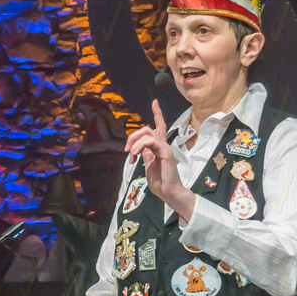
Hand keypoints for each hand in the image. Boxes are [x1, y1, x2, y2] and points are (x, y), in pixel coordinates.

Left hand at [125, 100, 195, 221]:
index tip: (155, 102)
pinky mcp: (166, 153)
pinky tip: (135, 155)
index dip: (157, 113)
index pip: (158, 126)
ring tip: (131, 155)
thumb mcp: (149, 165)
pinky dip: (139, 147)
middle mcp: (163, 145)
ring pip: (148, 133)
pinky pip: (151, 142)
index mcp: (158, 148)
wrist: (169, 193)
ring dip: (134, 142)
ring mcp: (165, 148)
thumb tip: (139, 147)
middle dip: (133, 135)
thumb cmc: (160, 182)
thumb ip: (145, 154)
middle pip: (148, 129)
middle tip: (126, 150)